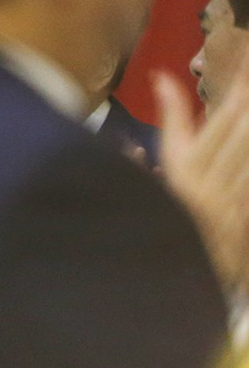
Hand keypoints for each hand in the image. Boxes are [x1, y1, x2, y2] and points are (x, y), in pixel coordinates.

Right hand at [157, 57, 248, 291]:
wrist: (174, 292)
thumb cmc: (148, 243)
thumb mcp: (136, 203)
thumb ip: (134, 170)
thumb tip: (129, 147)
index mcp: (171, 179)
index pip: (176, 130)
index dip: (173, 102)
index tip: (165, 78)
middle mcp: (202, 184)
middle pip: (226, 134)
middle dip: (237, 101)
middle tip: (244, 75)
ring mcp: (228, 201)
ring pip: (246, 155)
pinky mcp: (240, 216)